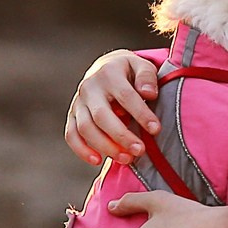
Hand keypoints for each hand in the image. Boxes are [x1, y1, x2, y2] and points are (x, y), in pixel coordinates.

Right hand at [65, 49, 160, 166]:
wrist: (105, 68)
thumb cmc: (129, 71)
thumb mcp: (141, 66)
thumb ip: (147, 77)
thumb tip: (149, 93)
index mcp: (109, 73)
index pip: (126, 96)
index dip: (141, 114)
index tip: (156, 129)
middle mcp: (90, 87)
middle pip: (102, 115)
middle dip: (121, 136)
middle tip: (140, 150)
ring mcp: (78, 102)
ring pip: (86, 128)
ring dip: (105, 146)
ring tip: (127, 159)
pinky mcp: (72, 115)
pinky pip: (71, 134)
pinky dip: (81, 150)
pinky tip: (97, 161)